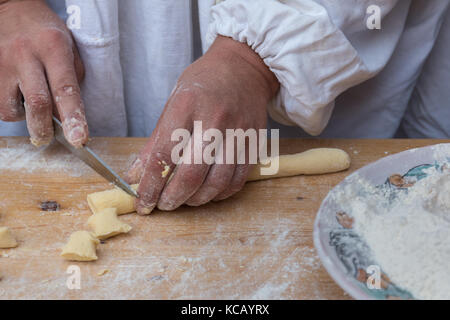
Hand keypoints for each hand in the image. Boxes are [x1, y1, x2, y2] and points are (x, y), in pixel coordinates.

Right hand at [0, 0, 87, 146]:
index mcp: (53, 47)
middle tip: (47, 138)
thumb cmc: (45, 32)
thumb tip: (70, 115)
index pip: (66, 89)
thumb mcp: (68, 47)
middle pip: (37, 104)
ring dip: (23, 116)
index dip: (73, 118)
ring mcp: (2, 63)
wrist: (8, 8)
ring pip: (11, 109)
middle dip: (44, 129)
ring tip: (28, 100)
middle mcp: (25, 55)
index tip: (79, 139)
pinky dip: (9, 107)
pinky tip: (15, 92)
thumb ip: (72, 79)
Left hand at [126, 36, 278, 213]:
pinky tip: (209, 192)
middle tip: (163, 205)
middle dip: (172, 198)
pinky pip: (237, 180)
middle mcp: (214, 120)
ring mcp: (238, 133)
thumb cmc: (205, 83)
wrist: (245, 68)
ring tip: (185, 200)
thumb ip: (157, 141)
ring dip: (197, 200)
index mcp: (187, 105)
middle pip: (191, 173)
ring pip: (216, 182)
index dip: (150, 185)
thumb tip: (138, 174)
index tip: (143, 201)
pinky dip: (220, 194)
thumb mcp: (174, 102)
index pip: (164, 155)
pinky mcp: (254, 143)